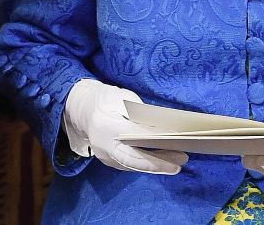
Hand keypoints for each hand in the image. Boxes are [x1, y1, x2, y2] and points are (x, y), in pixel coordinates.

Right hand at [63, 78, 188, 174]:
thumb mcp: (124, 99)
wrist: (82, 108)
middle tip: (181, 161)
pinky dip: (147, 163)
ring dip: (156, 165)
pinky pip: (130, 164)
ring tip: (178, 159)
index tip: (175, 144)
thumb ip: (140, 115)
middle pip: (134, 160)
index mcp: (106, 126)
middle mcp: (103, 146)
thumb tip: (162, 128)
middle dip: (159, 163)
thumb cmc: (106, 99)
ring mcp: (104, 156)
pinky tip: (163, 160)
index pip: (133, 139)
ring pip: (133, 165)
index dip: (154, 145)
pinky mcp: (108, 159)